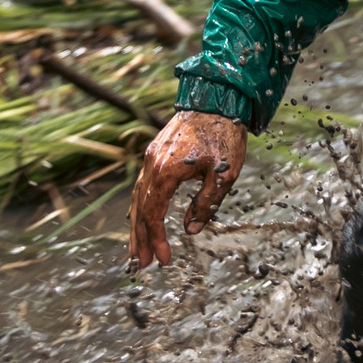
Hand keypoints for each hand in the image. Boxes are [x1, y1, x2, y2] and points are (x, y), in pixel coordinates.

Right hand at [128, 110, 245, 267]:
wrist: (218, 98)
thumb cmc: (224, 134)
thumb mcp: (223, 175)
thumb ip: (205, 204)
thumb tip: (190, 229)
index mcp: (166, 171)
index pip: (154, 214)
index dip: (158, 240)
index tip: (164, 260)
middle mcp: (152, 164)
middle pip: (140, 209)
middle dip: (140, 239)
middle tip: (142, 264)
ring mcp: (152, 157)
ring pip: (138, 197)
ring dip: (137, 225)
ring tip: (137, 249)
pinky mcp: (156, 152)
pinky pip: (143, 185)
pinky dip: (141, 205)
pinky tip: (143, 217)